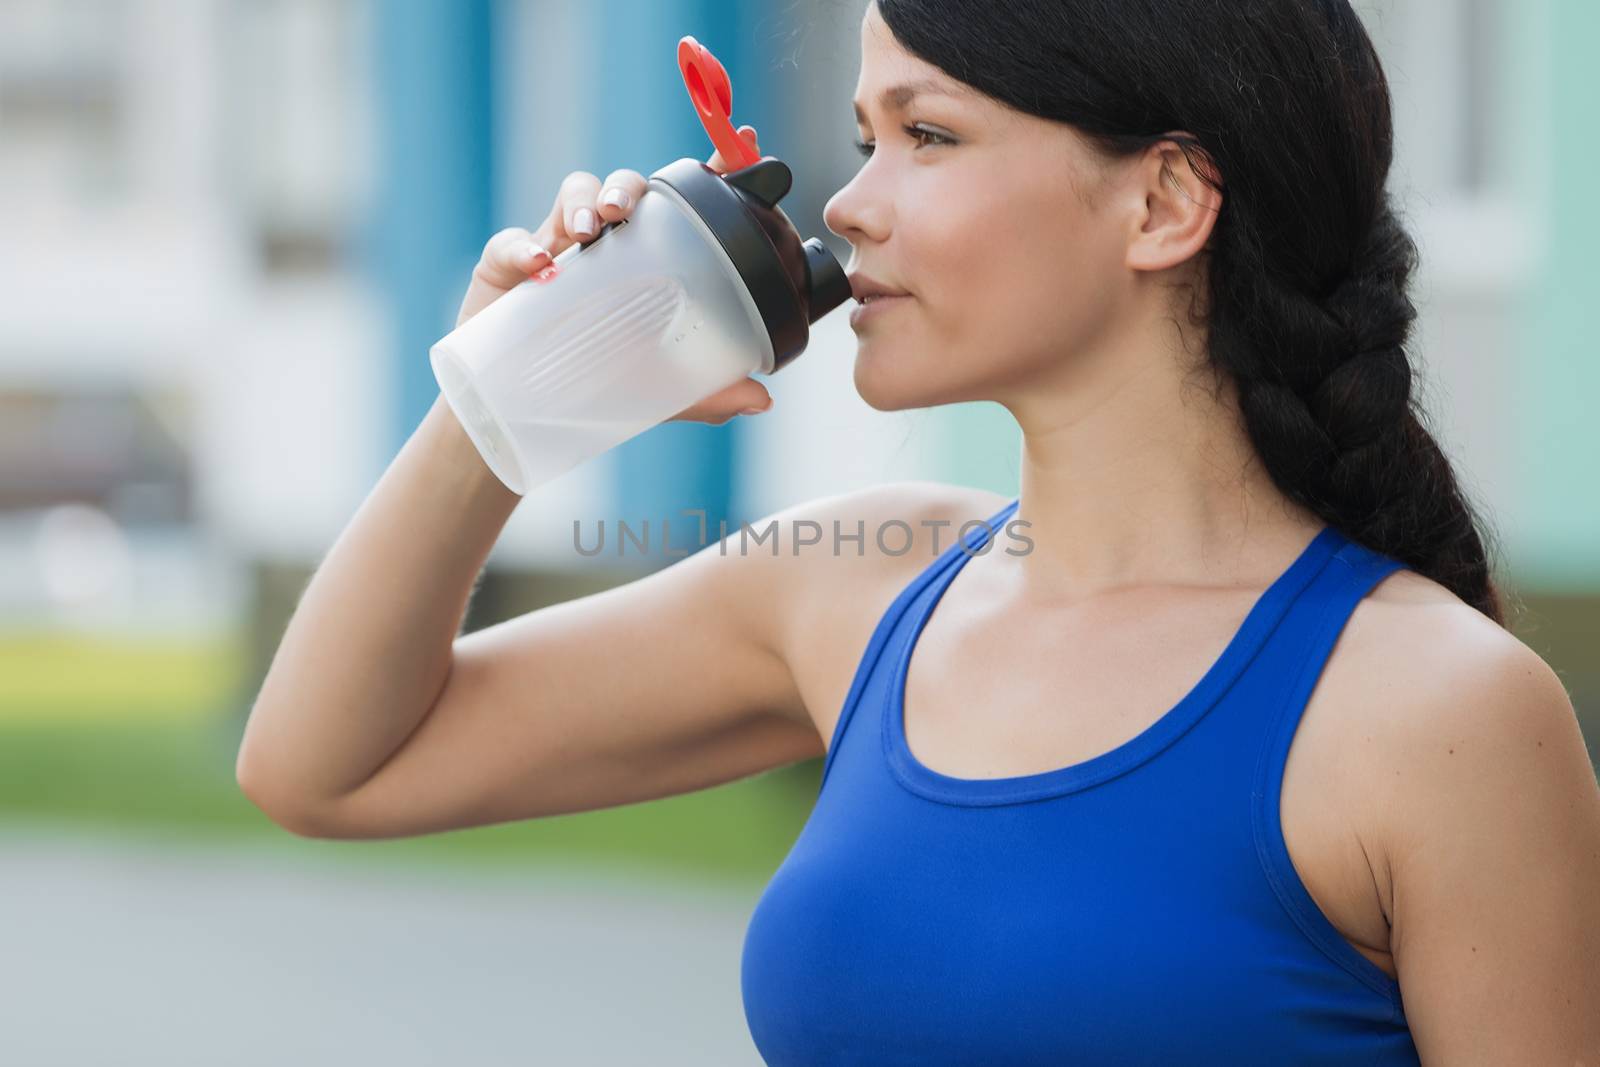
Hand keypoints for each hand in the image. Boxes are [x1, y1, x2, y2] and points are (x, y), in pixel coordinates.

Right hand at [454, 125, 774, 425]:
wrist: (520, 410)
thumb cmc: (595, 385)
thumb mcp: (661, 394)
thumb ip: (709, 393)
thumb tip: (762, 401)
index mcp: (648, 261)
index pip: (684, 205)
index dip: (714, 170)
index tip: (744, 142)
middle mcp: (607, 245)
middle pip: (625, 188)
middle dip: (627, 188)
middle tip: (626, 212)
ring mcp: (557, 249)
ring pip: (574, 194)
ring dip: (581, 202)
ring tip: (587, 232)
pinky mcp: (506, 267)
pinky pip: (511, 242)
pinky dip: (523, 249)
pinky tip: (538, 267)